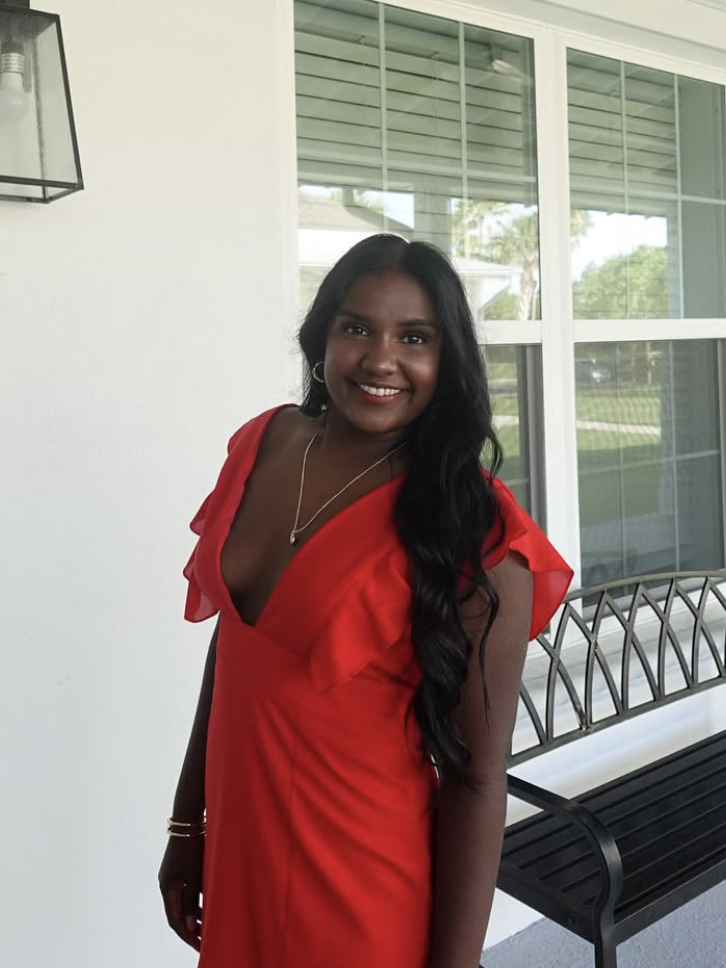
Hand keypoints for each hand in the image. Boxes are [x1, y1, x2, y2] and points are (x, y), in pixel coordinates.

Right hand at [159, 835, 204, 950]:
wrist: (188, 821)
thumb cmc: (192, 848)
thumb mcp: (194, 876)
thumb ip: (192, 902)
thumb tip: (191, 928)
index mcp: (166, 888)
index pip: (174, 920)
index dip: (187, 935)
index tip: (199, 947)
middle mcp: (166, 884)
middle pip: (177, 914)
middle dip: (190, 930)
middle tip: (204, 943)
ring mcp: (172, 876)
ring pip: (182, 903)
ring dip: (194, 916)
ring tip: (208, 929)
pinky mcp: (179, 869)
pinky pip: (185, 892)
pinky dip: (195, 902)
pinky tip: (207, 908)